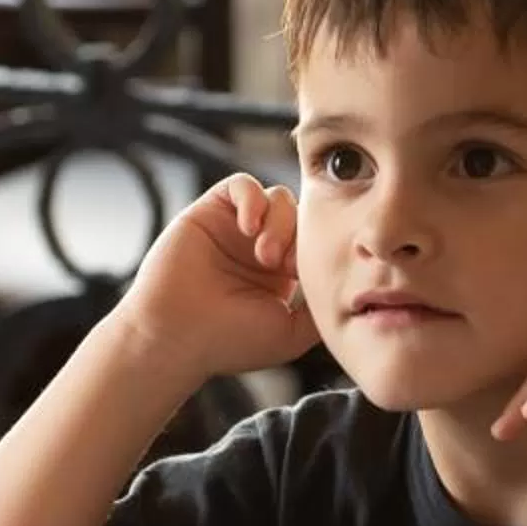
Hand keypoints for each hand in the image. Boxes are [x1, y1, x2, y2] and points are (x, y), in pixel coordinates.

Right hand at [115, 173, 319, 380]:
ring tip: (264, 253)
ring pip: (277, 197)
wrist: (176, 337)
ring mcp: (234, 228)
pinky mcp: (209, 211)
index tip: (301, 276)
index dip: (317, 248)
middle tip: (282, 265)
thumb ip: (321, 309)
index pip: (313, 239)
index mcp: (279, 273)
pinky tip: (249, 228)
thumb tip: (350, 290)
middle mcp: (258, 246)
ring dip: (278, 221)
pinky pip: (242, 184)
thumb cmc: (228, 342)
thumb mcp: (291, 334)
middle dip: (298, 236)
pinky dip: (252, 199)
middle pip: (300, 215)